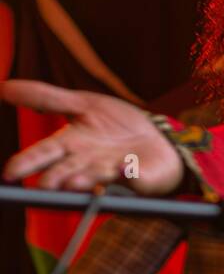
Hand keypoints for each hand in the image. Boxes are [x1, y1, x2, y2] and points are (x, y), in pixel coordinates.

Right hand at [0, 80, 183, 193]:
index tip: (9, 174)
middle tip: (43, 186)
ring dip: (86, 179)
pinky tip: (126, 169)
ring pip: (96, 177)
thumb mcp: (82, 104)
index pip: (44, 154)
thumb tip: (4, 87)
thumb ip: (47, 98)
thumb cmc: (116, 126)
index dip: (26, 163)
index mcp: (72, 145)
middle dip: (55, 178)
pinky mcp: (140, 177)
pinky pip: (135, 176)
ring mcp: (114, 172)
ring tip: (74, 182)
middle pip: (66, 172)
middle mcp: (88, 163)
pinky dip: (131, 174)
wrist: (157, 138)